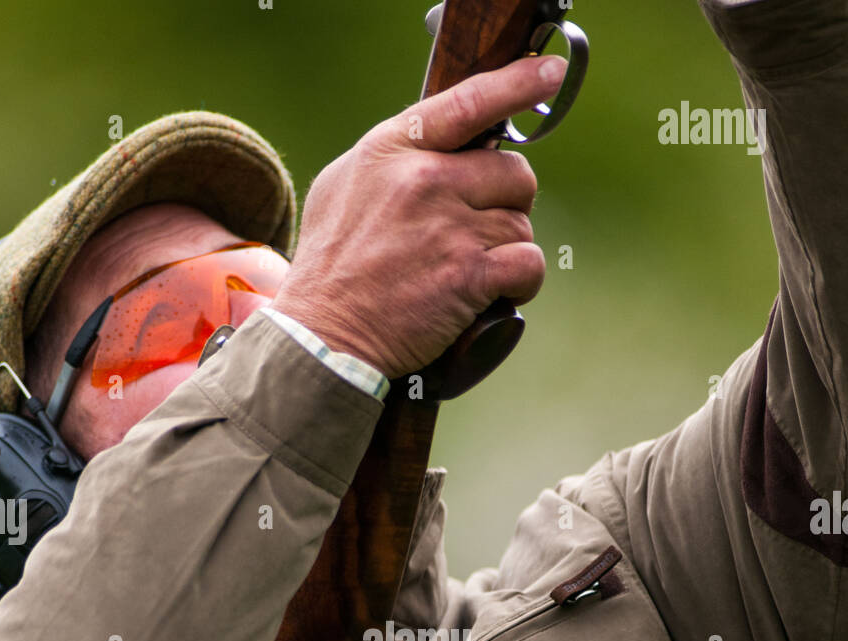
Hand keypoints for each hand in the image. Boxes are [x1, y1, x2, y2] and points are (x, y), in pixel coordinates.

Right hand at [271, 55, 565, 380]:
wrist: (324, 334)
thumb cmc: (331, 268)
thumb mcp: (343, 188)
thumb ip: (392, 160)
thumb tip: (436, 149)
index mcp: (393, 150)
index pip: (467, 103)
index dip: (517, 85)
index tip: (550, 72)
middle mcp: (423, 180)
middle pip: (512, 174)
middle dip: (506, 204)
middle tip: (478, 233)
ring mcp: (448, 227)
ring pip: (520, 225)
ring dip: (507, 250)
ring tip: (472, 271)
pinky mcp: (467, 275)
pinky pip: (528, 265)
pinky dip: (521, 282)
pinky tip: (497, 292)